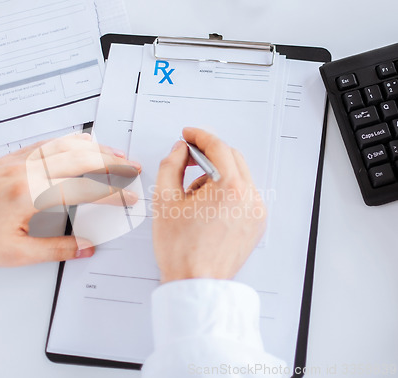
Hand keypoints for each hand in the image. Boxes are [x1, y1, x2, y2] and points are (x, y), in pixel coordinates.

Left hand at [0, 133, 140, 266]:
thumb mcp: (15, 253)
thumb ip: (57, 249)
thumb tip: (86, 247)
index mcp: (32, 194)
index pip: (85, 188)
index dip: (112, 193)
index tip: (129, 198)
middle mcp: (28, 170)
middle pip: (82, 159)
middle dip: (113, 163)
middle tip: (133, 168)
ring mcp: (20, 160)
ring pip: (67, 146)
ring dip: (95, 149)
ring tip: (115, 154)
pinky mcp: (12, 157)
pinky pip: (49, 143)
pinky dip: (71, 143)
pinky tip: (80, 145)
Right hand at [152, 128, 266, 282]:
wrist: (196, 283)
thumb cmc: (181, 251)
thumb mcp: (165, 201)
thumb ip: (171, 165)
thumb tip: (179, 150)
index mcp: (229, 189)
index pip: (218, 147)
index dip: (200, 136)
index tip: (189, 135)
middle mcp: (249, 198)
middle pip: (232, 158)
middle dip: (209, 155)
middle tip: (187, 160)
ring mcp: (256, 212)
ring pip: (238, 176)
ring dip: (217, 176)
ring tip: (194, 199)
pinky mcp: (256, 224)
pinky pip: (244, 194)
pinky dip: (227, 192)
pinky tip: (208, 209)